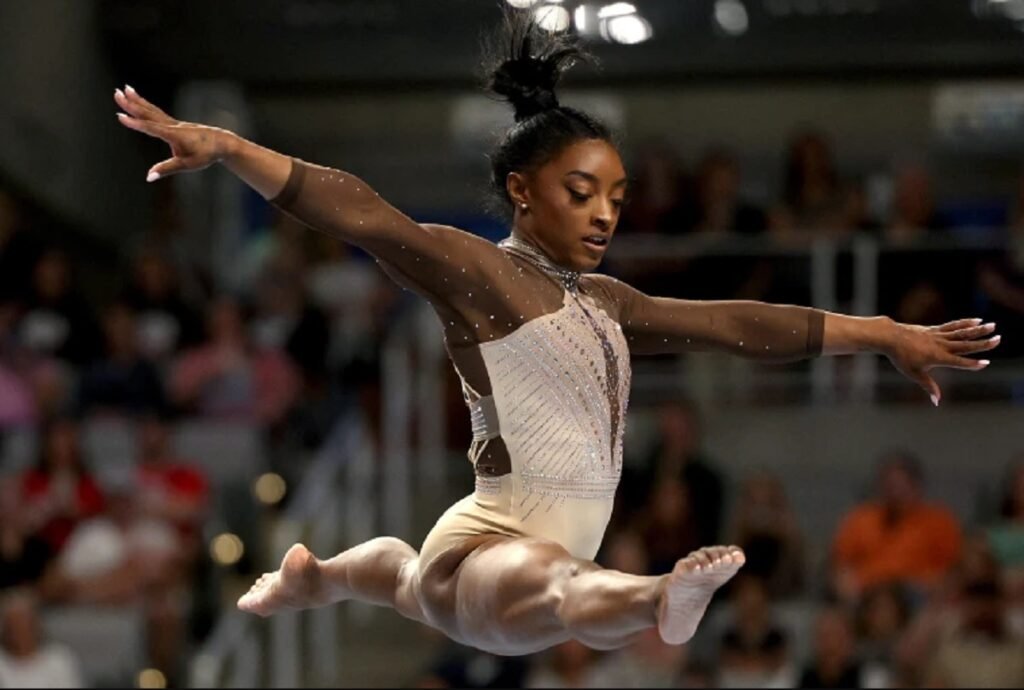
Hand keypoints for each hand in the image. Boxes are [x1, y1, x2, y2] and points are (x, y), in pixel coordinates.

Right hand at [114, 84, 232, 180]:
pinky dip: (147, 106)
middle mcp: (172, 125)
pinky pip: (157, 113)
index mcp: (174, 135)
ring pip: (152, 110)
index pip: (151, 128)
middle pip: (149, 113)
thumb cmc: (205, 155)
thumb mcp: (187, 165)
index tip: (120, 116)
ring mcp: (174, 123)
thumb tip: (148, 177)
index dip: (135, 123)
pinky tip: (139, 101)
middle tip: (116, 93)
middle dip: (132, 104)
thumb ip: (167, 169)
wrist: (221, 143)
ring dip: (138, 100)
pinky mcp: (175, 124)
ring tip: (125, 89)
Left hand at [883, 318, 999, 404]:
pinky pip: (953, 326)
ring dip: (978, 330)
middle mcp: (941, 345)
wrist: (891, 337)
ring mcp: (938, 336)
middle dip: (983, 343)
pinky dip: (966, 323)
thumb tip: (937, 401)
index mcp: (937, 358)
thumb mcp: (914, 374)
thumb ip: (928, 386)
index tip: (986, 363)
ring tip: (993, 325)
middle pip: (965, 345)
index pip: (958, 362)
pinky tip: (977, 320)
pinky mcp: (935, 330)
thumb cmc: (901, 358)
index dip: (972, 364)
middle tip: (998, 339)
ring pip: (962, 333)